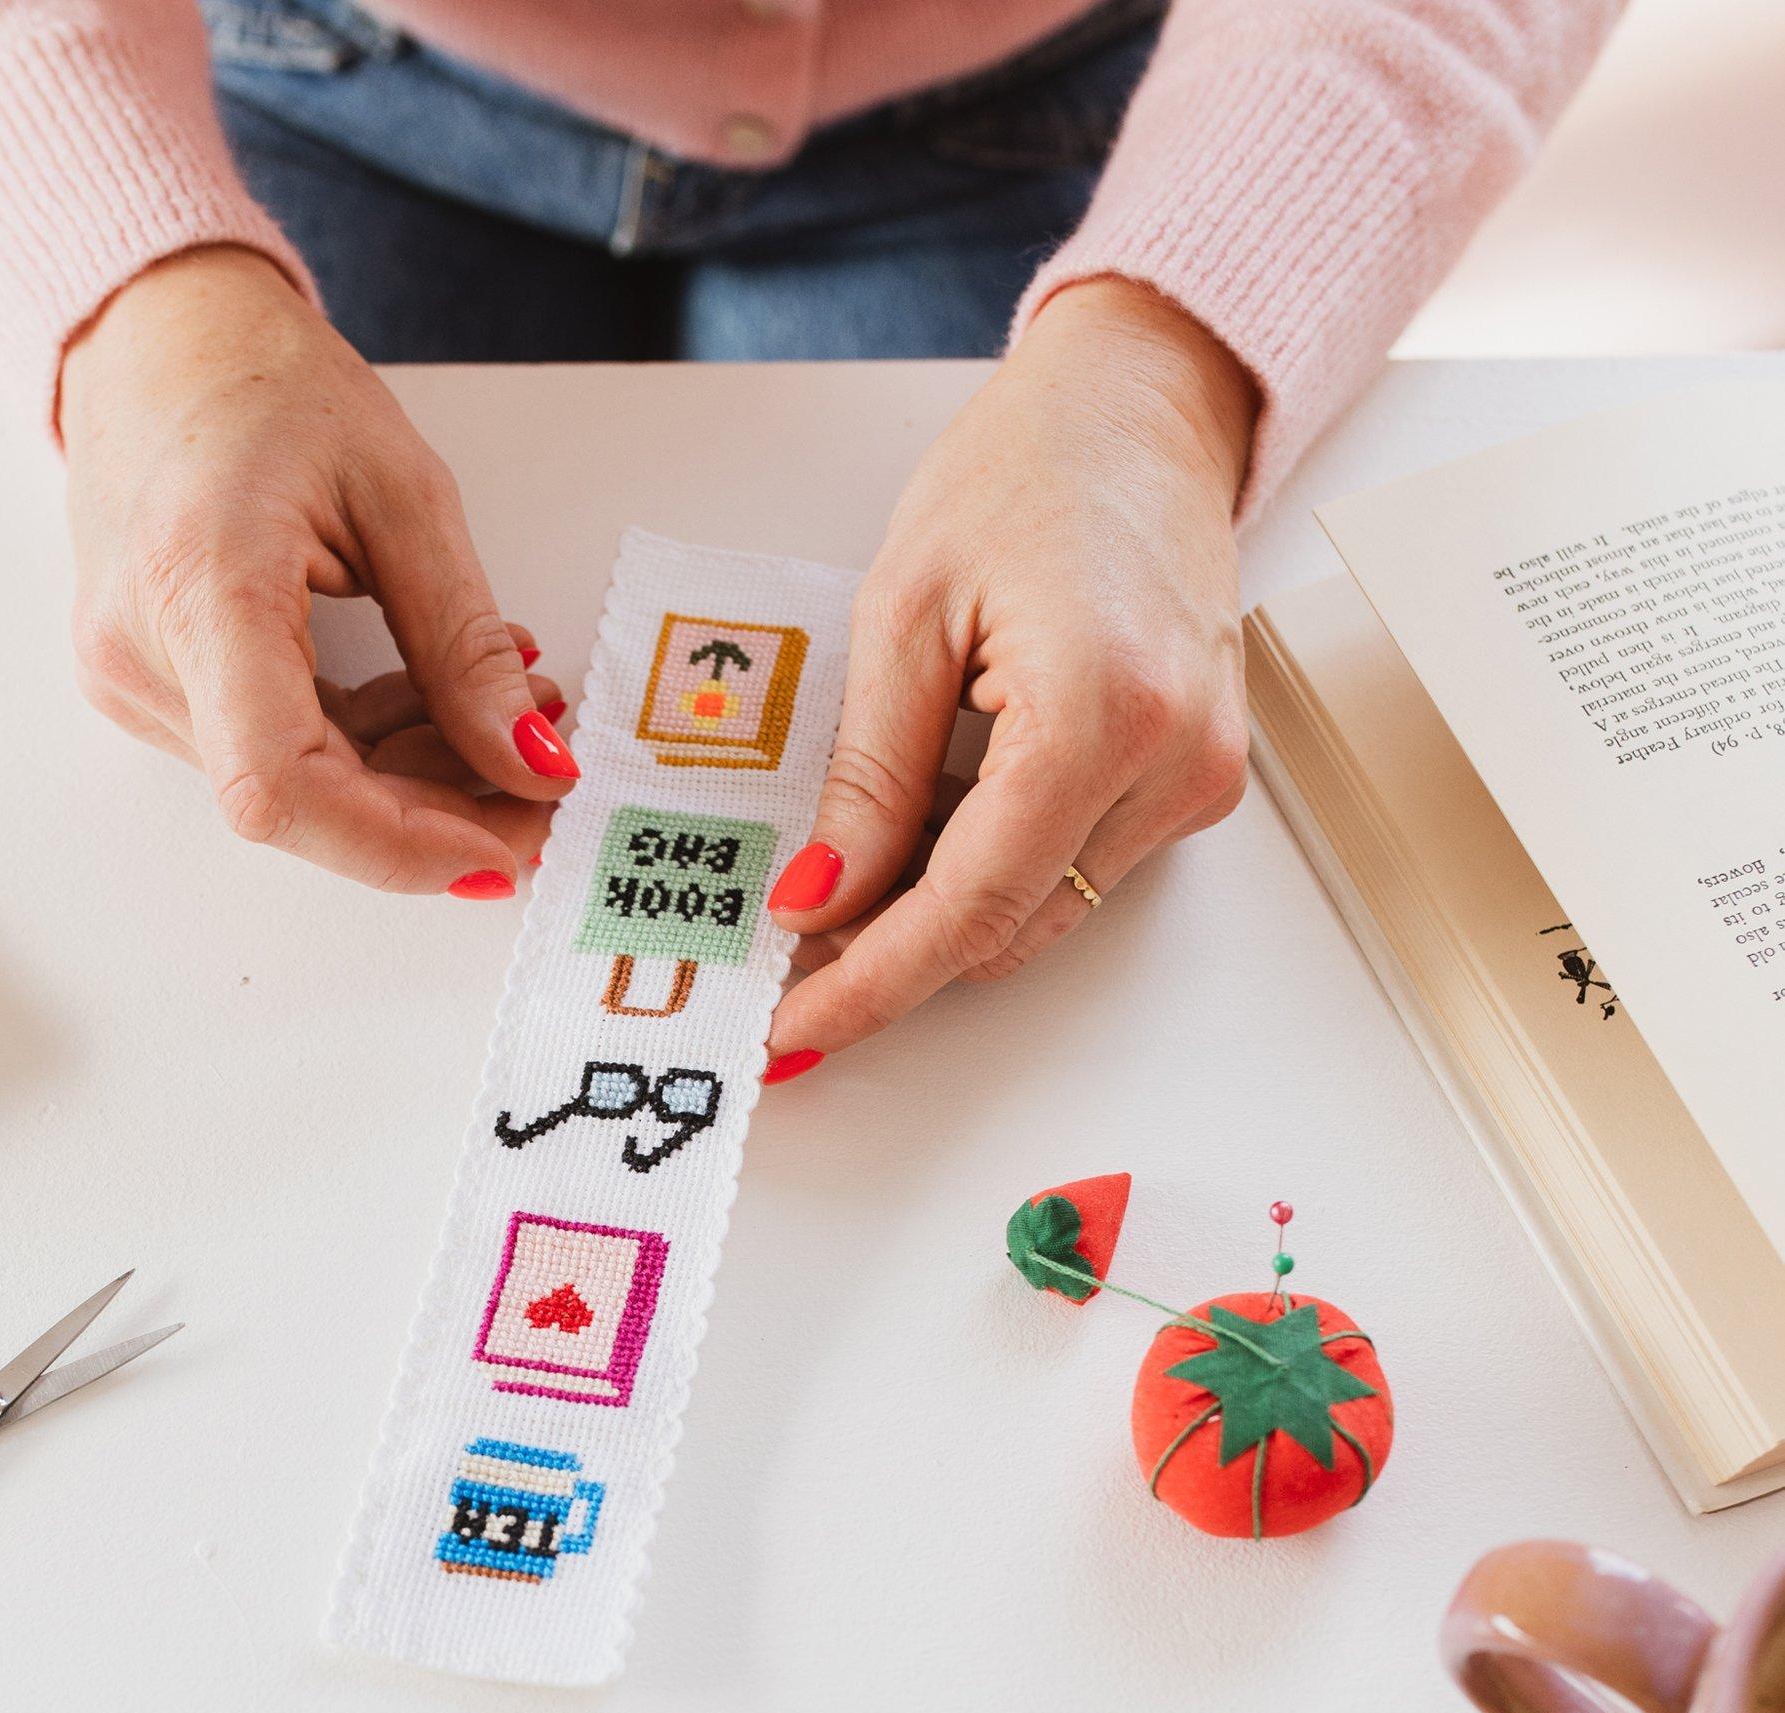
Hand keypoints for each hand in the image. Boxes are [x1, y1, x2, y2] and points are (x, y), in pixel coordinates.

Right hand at [58, 246, 576, 895]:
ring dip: (414, 776)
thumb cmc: (263, 383)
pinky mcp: (155, 688)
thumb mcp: (403, 493)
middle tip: (543, 786)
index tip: (500, 850)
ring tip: (506, 710)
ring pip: (298, 788)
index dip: (395, 846)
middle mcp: (144, 653)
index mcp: (197, 585)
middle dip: (437, 814)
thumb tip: (532, 765)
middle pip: (303, 802)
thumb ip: (464, 645)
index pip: (281, 786)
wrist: (155, 338)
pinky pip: (276, 754)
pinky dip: (369, 746)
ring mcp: (137, 681)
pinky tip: (434, 701)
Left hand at [765, 278, 1257, 1056]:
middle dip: (894, 955)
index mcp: (1100, 712)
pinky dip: (999, 866)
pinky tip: (940, 819)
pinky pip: (1078, 869)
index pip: (970, 908)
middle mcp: (1173, 763)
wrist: (1145, 406)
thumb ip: (869, 778)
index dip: (872, 984)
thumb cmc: (1033, 468)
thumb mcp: (905, 611)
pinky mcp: (1200, 779)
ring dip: (945, 910)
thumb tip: (818, 901)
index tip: (796, 1028)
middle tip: (791, 950)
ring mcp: (1199, 779)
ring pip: (1043, 914)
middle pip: (1008, 931)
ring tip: (856, 867)